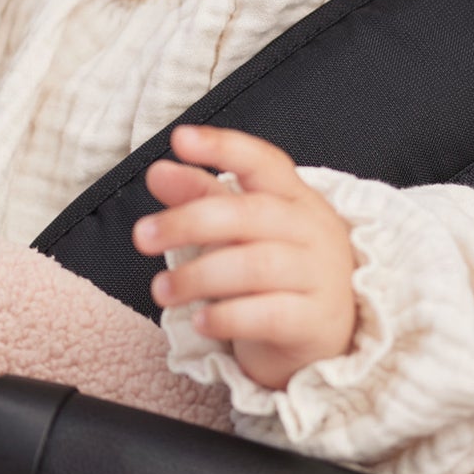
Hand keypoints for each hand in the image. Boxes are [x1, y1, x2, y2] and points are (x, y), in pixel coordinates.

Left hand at [133, 124, 359, 388]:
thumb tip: (158, 171)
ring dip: (198, 276)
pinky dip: (228, 317)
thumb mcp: (242, 233)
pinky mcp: (317, 322)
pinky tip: (200, 321)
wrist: (330, 335)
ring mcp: (321, 276)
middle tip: (142, 236)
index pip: (263, 162)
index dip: (223, 147)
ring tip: (161, 290)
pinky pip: (269, 316)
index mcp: (296, 200)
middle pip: (250, 213)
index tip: (180, 139)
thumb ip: (202, 199)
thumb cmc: (278, 275)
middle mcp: (314, 231)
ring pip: (256, 266)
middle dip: (189, 221)